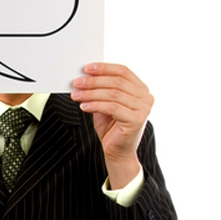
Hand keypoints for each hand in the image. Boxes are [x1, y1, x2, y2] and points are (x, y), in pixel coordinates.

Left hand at [71, 63, 153, 188]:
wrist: (117, 152)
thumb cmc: (111, 127)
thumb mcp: (104, 103)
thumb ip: (99, 90)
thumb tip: (83, 78)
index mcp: (140, 89)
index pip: (123, 71)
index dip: (104, 68)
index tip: (86, 68)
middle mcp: (145, 97)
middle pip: (117, 82)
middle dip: (94, 81)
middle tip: (77, 82)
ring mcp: (143, 108)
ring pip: (113, 94)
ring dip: (91, 93)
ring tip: (76, 95)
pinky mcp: (136, 120)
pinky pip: (112, 108)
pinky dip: (95, 105)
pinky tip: (83, 106)